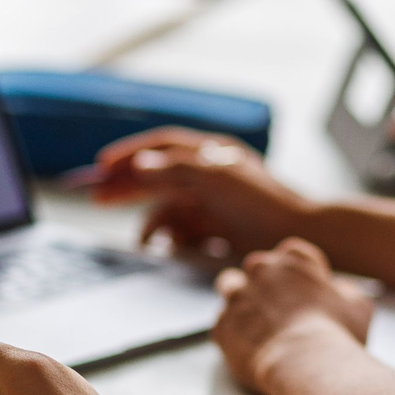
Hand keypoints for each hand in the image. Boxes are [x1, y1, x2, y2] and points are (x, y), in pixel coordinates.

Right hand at [91, 126, 317, 258]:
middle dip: (127, 187)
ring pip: (167, 207)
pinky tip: (165, 248)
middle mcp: (209, 174)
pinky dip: (170, 238)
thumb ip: (176, 168)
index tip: (102, 166)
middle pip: (157, 176)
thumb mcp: (216, 178)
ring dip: (152, 222)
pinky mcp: (216, 228)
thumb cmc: (264, 202)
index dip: (129, 153)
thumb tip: (141, 164)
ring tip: (143, 241)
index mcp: (210, 153)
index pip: (161, 146)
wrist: (298, 235)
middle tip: (97, 198)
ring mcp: (212, 202)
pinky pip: (182, 230)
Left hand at [212, 238, 372, 394]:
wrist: (305, 364)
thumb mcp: (358, 306)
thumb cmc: (337, 334)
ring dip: (240, 299)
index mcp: (293, 259)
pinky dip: (232, 331)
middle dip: (266, 284)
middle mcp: (260, 270)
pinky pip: (222, 323)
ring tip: (254, 322)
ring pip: (230, 285)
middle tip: (279, 308)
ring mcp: (236, 296)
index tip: (304, 292)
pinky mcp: (222, 324)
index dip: (298, 274)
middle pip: (257, 268)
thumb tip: (338, 292)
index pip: (292, 254)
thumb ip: (345, 291)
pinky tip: (248, 346)